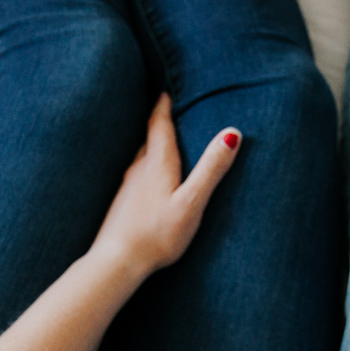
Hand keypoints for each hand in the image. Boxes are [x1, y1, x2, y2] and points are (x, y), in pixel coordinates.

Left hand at [90, 94, 240, 275]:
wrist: (117, 261)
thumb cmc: (157, 234)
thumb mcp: (192, 202)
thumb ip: (211, 169)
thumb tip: (232, 132)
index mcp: (158, 163)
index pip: (159, 124)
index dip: (164, 104)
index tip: (168, 89)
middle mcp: (139, 169)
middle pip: (149, 137)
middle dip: (160, 122)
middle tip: (170, 109)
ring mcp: (128, 186)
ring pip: (142, 156)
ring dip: (153, 145)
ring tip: (164, 141)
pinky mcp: (122, 203)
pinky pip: (137, 176)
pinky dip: (147, 168)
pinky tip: (150, 180)